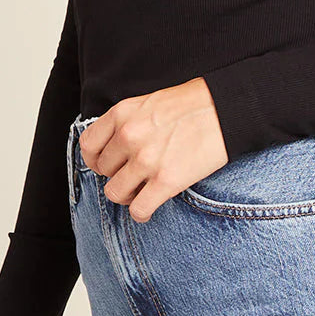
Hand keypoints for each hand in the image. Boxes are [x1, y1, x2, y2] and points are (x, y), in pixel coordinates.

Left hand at [79, 77, 227, 221]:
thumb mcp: (149, 102)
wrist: (226, 108)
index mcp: (122, 113)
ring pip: (115, 193)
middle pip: (103, 172)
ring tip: (141, 192)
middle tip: (134, 176)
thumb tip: (115, 149)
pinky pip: (138, 209)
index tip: (106, 165)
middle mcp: (128, 136)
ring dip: (127, 196)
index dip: (94, 160)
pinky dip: (141, 213)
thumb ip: (128, 123)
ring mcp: (146, 160)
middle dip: (117, 176)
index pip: (88, 145)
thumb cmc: (192, 104)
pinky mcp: (166, 181)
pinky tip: (150, 207)